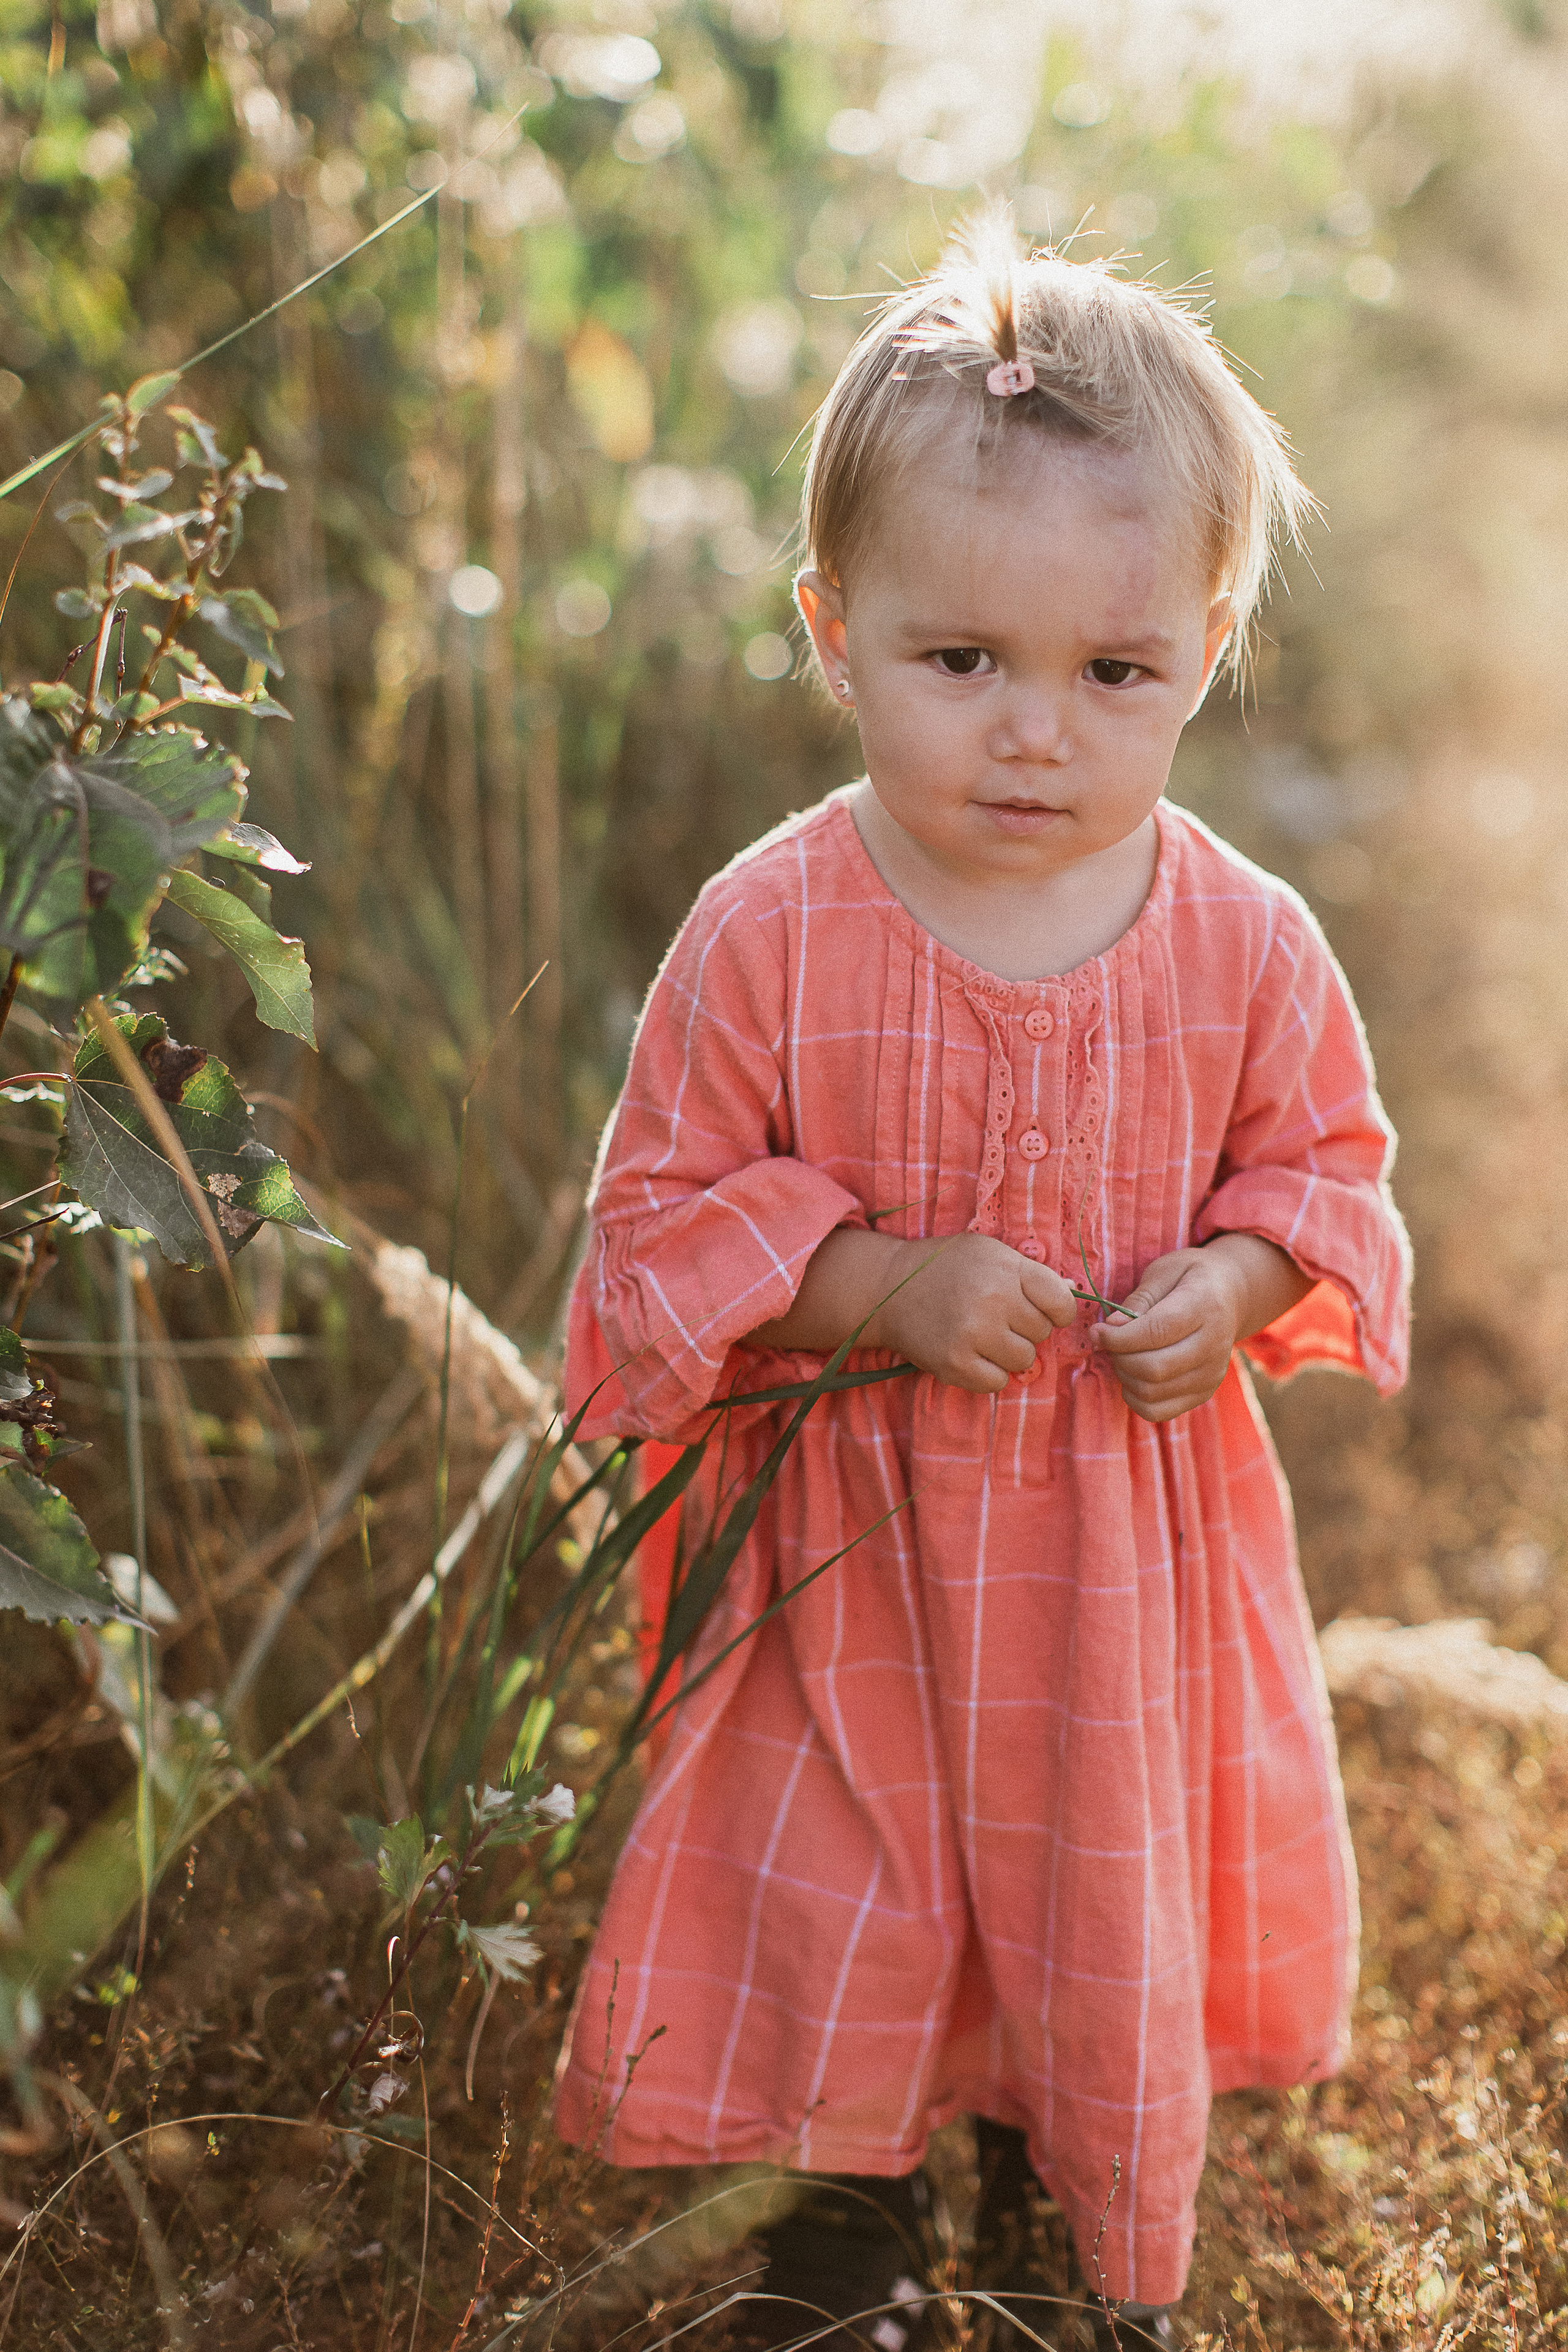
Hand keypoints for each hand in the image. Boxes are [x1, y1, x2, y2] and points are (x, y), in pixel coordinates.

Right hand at [749, 1226, 1076, 1392]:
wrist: (888, 1287)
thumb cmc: (946, 1267)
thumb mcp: (990, 1252)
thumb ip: (1030, 1272)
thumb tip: (1073, 1293)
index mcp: (1007, 1269)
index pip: (1062, 1303)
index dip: (1057, 1311)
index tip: (1042, 1310)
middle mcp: (993, 1299)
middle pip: (1042, 1333)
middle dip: (1026, 1329)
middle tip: (999, 1319)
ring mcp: (973, 1333)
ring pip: (1024, 1360)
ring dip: (1009, 1353)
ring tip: (984, 1336)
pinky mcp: (954, 1363)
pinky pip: (997, 1383)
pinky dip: (988, 1373)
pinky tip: (971, 1354)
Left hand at [1092, 1235, 1312, 1422]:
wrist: (1232, 1296)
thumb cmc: (1191, 1278)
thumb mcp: (1164, 1272)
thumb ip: (1137, 1300)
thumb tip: (1110, 1328)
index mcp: (1205, 1306)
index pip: (1156, 1332)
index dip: (1119, 1337)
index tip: (1097, 1331)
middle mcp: (1214, 1345)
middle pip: (1154, 1368)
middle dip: (1119, 1357)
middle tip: (1109, 1342)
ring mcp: (1212, 1374)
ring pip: (1153, 1393)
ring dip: (1125, 1377)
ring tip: (1122, 1355)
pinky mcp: (1204, 1392)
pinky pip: (1159, 1411)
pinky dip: (1135, 1398)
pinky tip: (1132, 1376)